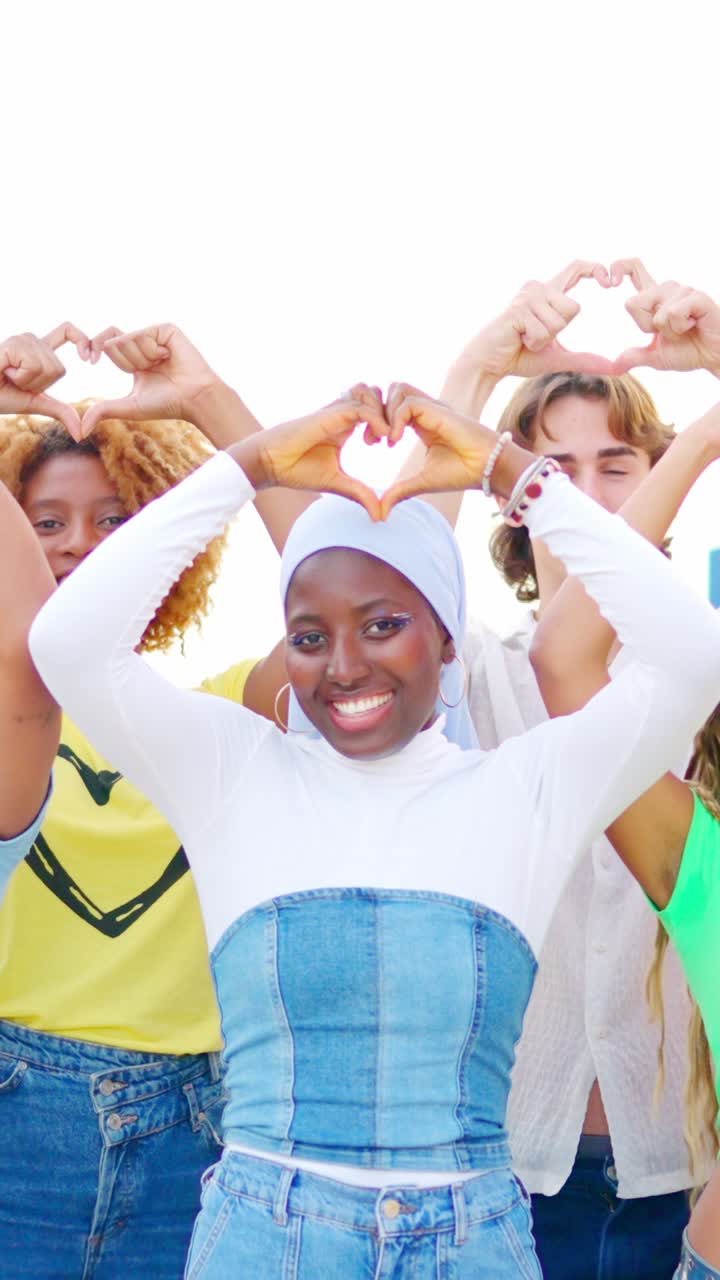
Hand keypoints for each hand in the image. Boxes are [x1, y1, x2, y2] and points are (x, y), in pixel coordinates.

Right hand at [0, 324, 88, 436]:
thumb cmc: (1, 396)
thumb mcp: (35, 404)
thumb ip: (60, 412)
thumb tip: (81, 434)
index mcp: (40, 350)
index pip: (67, 332)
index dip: (83, 341)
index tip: (90, 359)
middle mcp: (31, 340)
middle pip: (59, 368)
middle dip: (39, 385)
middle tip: (16, 381)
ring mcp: (21, 339)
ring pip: (47, 367)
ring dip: (27, 381)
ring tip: (8, 376)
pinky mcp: (12, 344)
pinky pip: (33, 366)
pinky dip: (20, 377)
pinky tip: (4, 371)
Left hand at [79, 324, 222, 436]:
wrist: (193, 398)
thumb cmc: (166, 404)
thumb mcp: (129, 407)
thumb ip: (103, 411)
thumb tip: (80, 431)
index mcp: (133, 359)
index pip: (105, 343)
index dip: (93, 347)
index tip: (88, 360)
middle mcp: (143, 343)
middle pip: (111, 342)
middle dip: (125, 362)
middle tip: (148, 372)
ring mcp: (155, 334)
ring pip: (126, 339)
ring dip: (141, 359)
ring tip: (162, 365)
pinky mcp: (166, 329)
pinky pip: (142, 334)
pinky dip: (151, 351)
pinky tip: (168, 357)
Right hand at [235, 385, 388, 519]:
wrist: (270, 464)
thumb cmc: (297, 471)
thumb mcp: (337, 483)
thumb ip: (360, 494)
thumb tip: (381, 516)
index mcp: (345, 426)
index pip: (375, 409)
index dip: (389, 422)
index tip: (391, 445)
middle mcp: (342, 414)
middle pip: (376, 394)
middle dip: (390, 412)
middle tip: (388, 439)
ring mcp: (336, 411)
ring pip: (370, 392)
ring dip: (383, 411)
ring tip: (382, 438)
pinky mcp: (330, 414)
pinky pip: (361, 407)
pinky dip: (376, 419)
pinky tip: (378, 438)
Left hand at [380, 383, 505, 516]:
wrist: (488, 469)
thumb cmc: (462, 473)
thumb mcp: (423, 482)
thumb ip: (400, 491)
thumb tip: (380, 512)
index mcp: (422, 424)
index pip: (392, 407)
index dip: (377, 421)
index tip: (372, 444)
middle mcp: (426, 412)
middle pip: (392, 391)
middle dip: (376, 411)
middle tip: (373, 440)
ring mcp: (432, 408)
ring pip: (398, 390)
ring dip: (385, 412)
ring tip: (385, 439)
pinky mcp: (438, 410)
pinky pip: (408, 403)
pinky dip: (396, 419)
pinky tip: (395, 440)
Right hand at [451, 260, 613, 380]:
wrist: (489, 364)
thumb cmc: (519, 356)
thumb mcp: (557, 358)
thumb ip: (585, 359)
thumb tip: (615, 368)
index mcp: (549, 293)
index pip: (577, 269)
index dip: (596, 269)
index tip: (611, 283)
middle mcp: (538, 287)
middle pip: (573, 308)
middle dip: (558, 331)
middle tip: (535, 337)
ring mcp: (527, 296)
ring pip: (559, 321)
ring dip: (543, 339)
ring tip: (524, 338)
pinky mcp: (518, 309)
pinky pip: (543, 330)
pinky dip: (533, 343)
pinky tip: (517, 339)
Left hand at [611, 258, 719, 375]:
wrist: (715, 357)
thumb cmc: (689, 351)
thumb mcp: (656, 357)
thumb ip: (634, 357)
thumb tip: (613, 367)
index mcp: (654, 298)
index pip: (633, 270)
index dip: (619, 268)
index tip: (610, 282)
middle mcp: (666, 289)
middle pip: (633, 304)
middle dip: (646, 327)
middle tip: (670, 330)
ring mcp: (682, 291)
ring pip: (656, 314)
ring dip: (669, 331)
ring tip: (686, 328)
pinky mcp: (697, 297)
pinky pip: (673, 313)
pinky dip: (681, 327)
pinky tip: (694, 324)